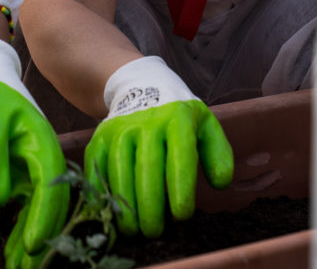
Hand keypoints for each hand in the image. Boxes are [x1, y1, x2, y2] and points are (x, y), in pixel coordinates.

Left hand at [0, 34, 68, 268]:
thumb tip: (0, 201)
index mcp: (42, 144)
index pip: (50, 188)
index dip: (43, 220)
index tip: (33, 247)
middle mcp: (45, 157)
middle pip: (52, 205)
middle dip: (43, 239)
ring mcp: (36, 165)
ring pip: (41, 209)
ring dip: (32, 238)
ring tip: (20, 268)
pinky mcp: (24, 170)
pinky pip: (28, 203)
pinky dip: (22, 225)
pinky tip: (15, 249)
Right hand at [84, 56, 233, 237]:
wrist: (142, 85)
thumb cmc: (179, 116)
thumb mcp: (205, 124)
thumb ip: (218, 154)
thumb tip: (220, 184)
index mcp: (177, 119)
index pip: (180, 155)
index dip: (180, 187)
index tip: (182, 215)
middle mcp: (146, 122)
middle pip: (146, 167)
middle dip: (149, 204)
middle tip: (154, 232)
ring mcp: (119, 128)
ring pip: (119, 169)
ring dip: (124, 203)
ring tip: (133, 229)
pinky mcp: (100, 136)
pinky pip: (96, 166)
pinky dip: (100, 191)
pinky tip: (109, 212)